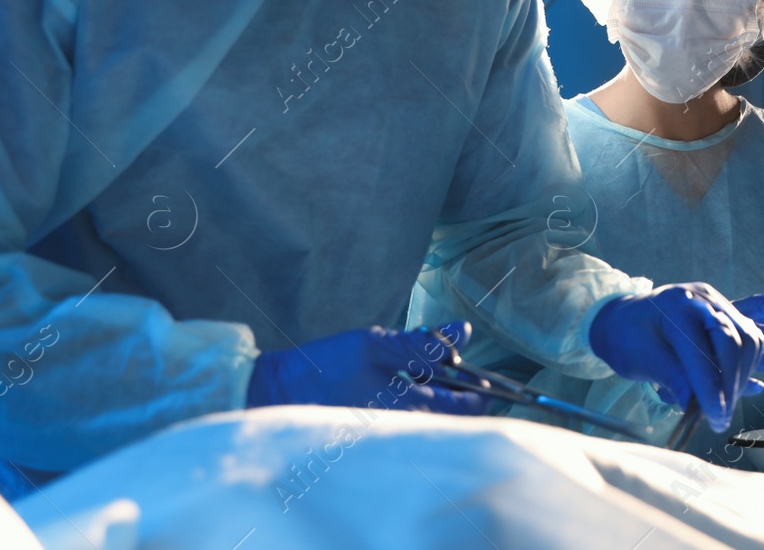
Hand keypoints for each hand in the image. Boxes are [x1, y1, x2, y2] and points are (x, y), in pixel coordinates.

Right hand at [247, 321, 484, 414]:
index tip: (488, 380)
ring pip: (428, 414)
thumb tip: (462, 331)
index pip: (465, 407)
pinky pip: (406, 417)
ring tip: (426, 371)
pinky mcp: (372, 430)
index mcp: (410, 409)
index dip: (482, 391)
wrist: (275, 393)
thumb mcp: (377, 345)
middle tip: (457, 370)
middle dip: (459, 391)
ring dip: (436, 393)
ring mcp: (386, 432)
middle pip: (449, 414)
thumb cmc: (326, 368)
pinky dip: (413, 399)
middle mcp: (402, 428)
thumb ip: (423, 343)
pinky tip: (402, 382)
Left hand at [589, 283, 763, 432]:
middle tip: (721, 417)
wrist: (626, 318)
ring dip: (740, 377)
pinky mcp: (728, 313)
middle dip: (731, 384)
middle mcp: (702, 299)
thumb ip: (674, 379)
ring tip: (723, 403)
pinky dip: (745, 366)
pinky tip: (729, 385)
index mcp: (675, 306)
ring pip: (748, 340)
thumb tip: (698, 408)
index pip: (701, 350)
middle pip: (732, 341)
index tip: (716, 419)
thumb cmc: (629, 338)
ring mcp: (718, 303)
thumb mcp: (643, 361)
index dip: (711, 387)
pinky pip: (750, 339)